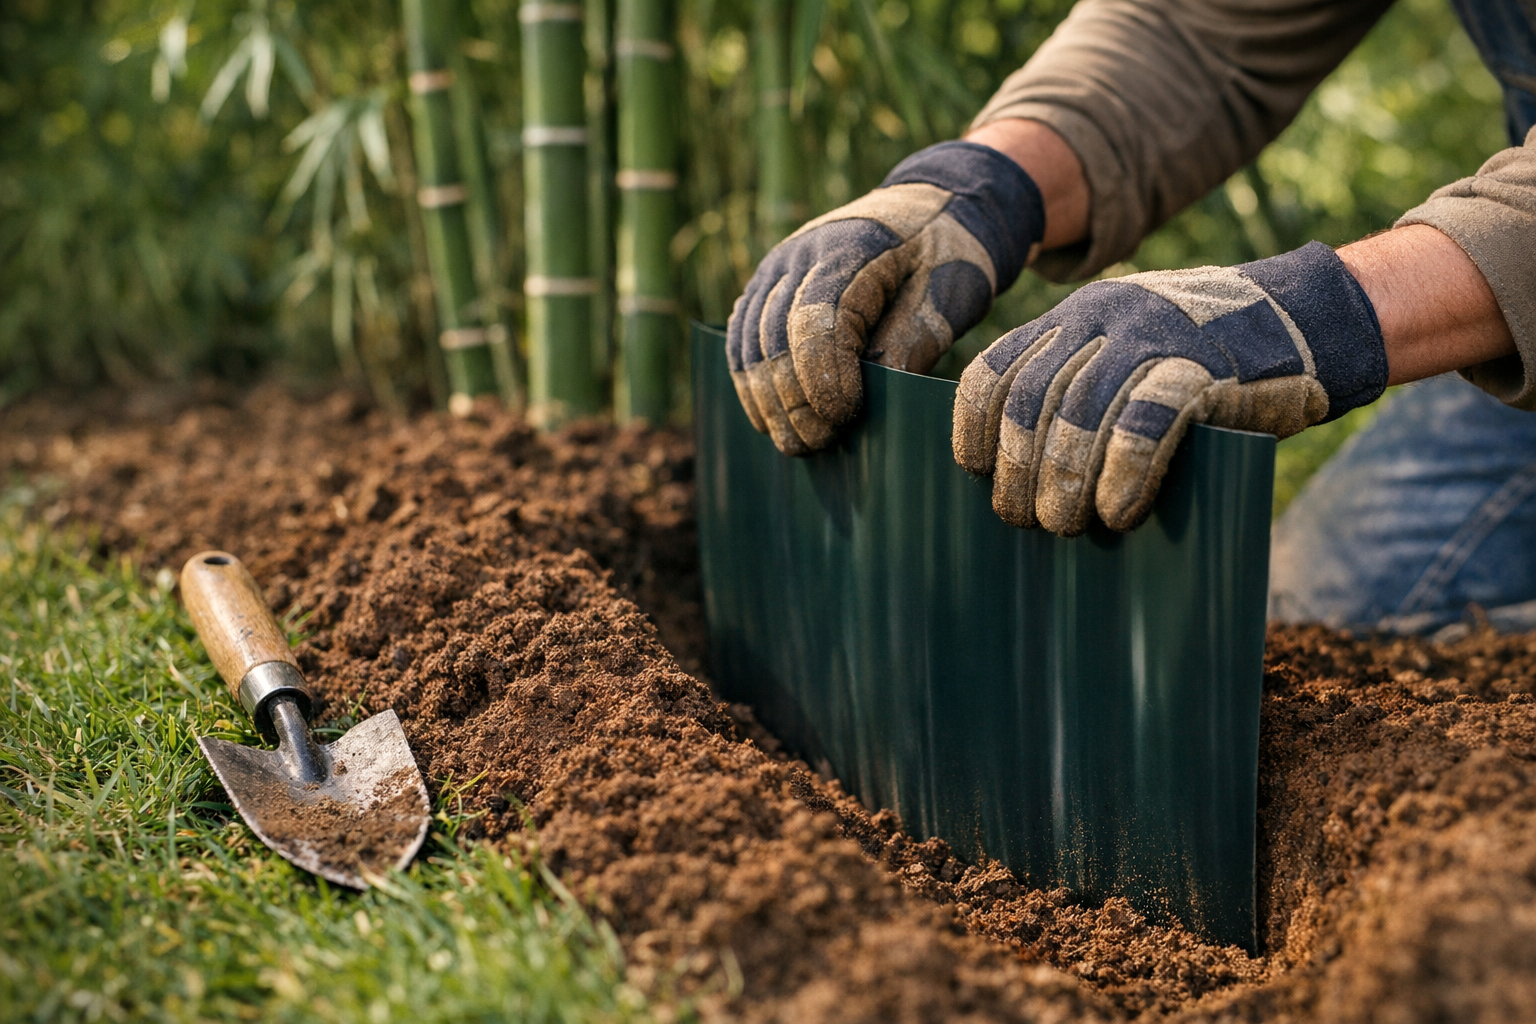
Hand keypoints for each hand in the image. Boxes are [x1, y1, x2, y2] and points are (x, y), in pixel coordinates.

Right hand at [727, 141, 1043, 454]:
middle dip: (792, 399)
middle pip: (775, 336)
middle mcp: (800, 253)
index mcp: (850, 247)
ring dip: (766, 399)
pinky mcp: (767, 286)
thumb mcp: (949, 296)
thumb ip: (913, 340)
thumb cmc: (946, 256)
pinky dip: (751, 383)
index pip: (816, 319)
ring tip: (797, 443)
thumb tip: (877, 392)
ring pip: (750, 342)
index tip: (842, 419)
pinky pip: (742, 339)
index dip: (821, 376)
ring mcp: (776, 268)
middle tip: (818, 444)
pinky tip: (769, 418)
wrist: (930, 209)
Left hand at [953, 241, 1388, 534]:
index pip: (994, 369)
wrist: (1308, 324)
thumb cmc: (1204, 365)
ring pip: (1080, 415)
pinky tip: (1118, 514)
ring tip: (1067, 525)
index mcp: (1074, 319)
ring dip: (1064, 482)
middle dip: (1019, 470)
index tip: (978, 472)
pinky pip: (1145, 424)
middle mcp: (1104, 320)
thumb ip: (1078, 390)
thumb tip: (1022, 478)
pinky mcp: (1204, 368)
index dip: (974, 427)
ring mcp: (1154, 339)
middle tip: (1026, 519)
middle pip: (1030, 402)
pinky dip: (1124, 475)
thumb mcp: (1129, 355)